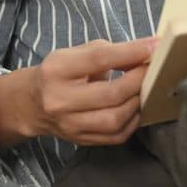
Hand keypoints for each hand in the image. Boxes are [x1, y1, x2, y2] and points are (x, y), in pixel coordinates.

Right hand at [0, 37, 156, 147]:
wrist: (32, 104)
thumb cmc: (59, 73)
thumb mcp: (76, 54)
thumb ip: (108, 52)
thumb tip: (144, 54)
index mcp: (56, 70)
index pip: (99, 58)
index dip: (131, 52)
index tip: (154, 46)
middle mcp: (59, 100)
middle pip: (111, 94)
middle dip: (138, 80)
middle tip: (153, 70)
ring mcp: (69, 125)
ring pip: (115, 119)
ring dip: (137, 102)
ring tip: (145, 89)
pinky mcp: (80, 140)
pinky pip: (116, 136)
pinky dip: (132, 121)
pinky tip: (136, 107)